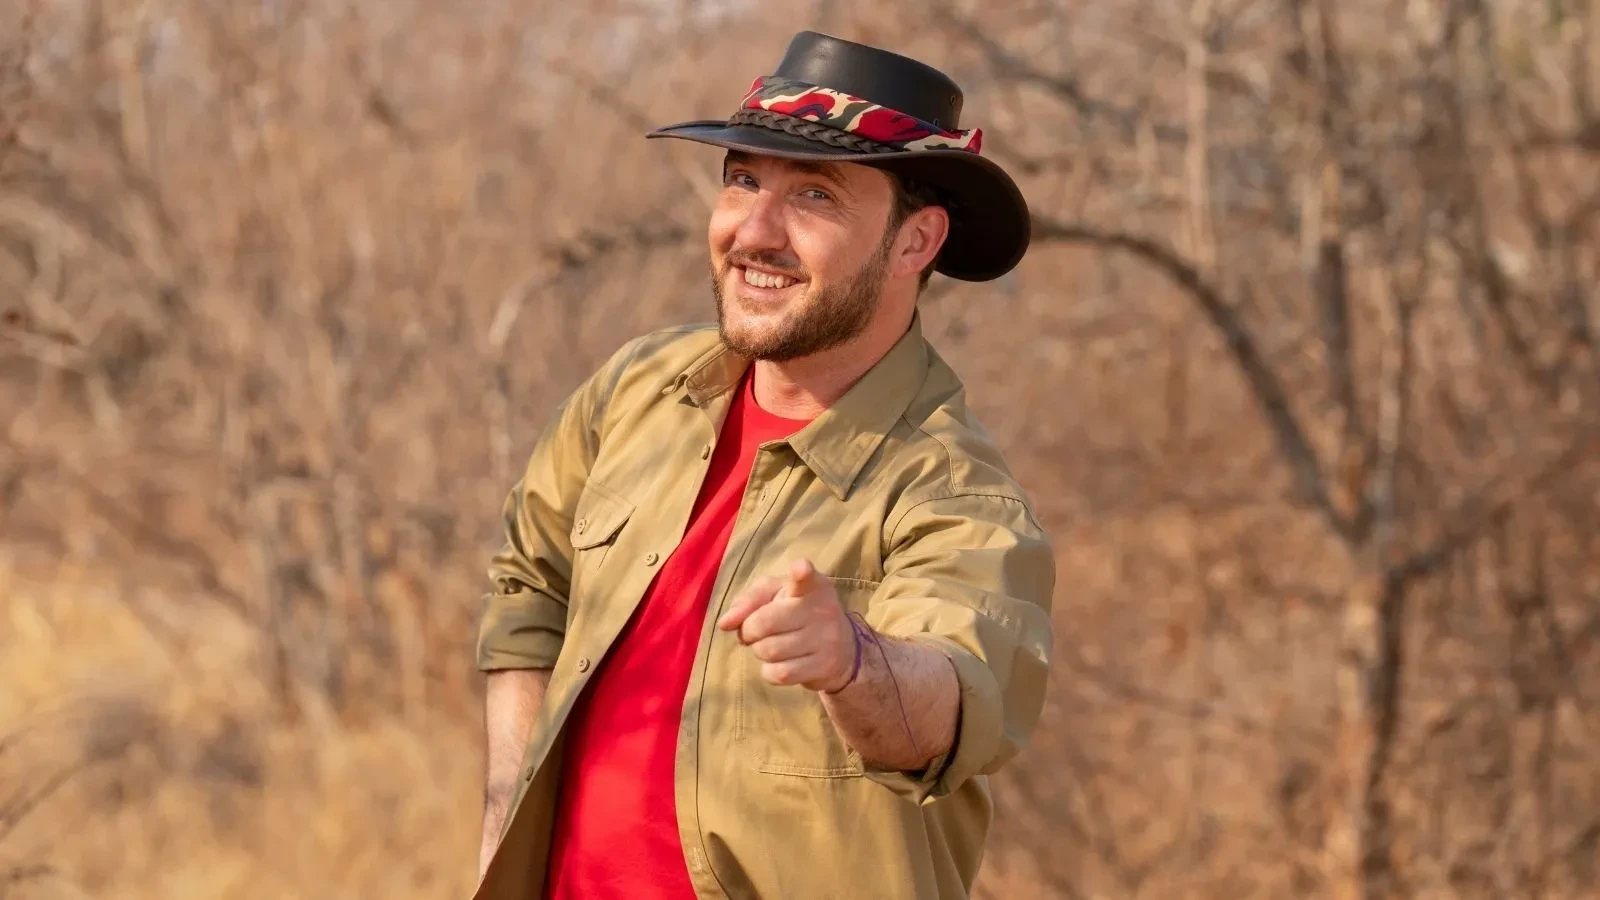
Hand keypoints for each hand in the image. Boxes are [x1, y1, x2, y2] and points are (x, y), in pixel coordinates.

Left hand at [716, 558, 856, 692]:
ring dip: (760, 650)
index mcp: (813, 586)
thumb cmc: (798, 614)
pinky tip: (781, 663)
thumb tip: (725, 623)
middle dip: (749, 630)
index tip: (801, 569)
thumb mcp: (776, 595)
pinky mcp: (824, 667)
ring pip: (769, 650)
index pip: (807, 578)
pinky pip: (779, 674)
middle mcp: (823, 610)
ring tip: (772, 645)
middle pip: (764, 623)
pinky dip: (770, 671)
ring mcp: (827, 640)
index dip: (801, 573)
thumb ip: (748, 600)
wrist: (843, 649)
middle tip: (755, 631)